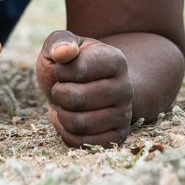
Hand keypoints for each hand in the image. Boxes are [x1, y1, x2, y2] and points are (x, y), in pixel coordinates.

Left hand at [36, 30, 133, 148]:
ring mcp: (124, 114)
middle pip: (75, 99)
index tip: (63, 69)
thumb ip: (59, 41)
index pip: (77, 69)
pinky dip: (68, 133)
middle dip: (58, 94)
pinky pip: (83, 143)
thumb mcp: (62, 45)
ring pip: (79, 123)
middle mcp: (126, 87)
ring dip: (62, 114)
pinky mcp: (117, 137)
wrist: (84, 89)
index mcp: (115, 60)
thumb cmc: (70, 65)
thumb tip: (63, 53)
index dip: (60, 71)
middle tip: (62, 89)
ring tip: (68, 105)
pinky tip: (72, 121)